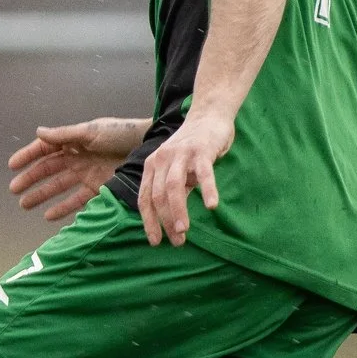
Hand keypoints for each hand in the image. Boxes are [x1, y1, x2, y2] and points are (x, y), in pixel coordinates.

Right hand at [8, 117, 146, 220]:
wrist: (149, 147)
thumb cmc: (122, 134)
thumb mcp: (91, 131)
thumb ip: (64, 135)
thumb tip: (39, 132)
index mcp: (73, 140)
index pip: (45, 149)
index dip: (28, 156)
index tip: (12, 166)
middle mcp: (77, 157)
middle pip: (48, 169)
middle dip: (30, 179)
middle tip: (14, 190)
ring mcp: (87, 173)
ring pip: (58, 186)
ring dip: (41, 195)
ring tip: (25, 205)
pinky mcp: (98, 188)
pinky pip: (76, 200)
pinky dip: (62, 208)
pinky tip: (48, 216)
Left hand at [136, 108, 233, 245]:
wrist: (208, 116)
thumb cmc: (192, 148)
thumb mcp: (175, 169)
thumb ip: (171, 189)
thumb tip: (170, 221)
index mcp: (152, 165)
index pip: (145, 198)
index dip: (148, 221)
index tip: (155, 241)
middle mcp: (162, 159)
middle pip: (158, 195)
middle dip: (165, 221)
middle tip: (177, 241)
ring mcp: (181, 153)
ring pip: (174, 186)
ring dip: (178, 210)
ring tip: (184, 230)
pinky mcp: (202, 150)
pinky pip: (204, 173)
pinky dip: (207, 190)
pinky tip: (211, 206)